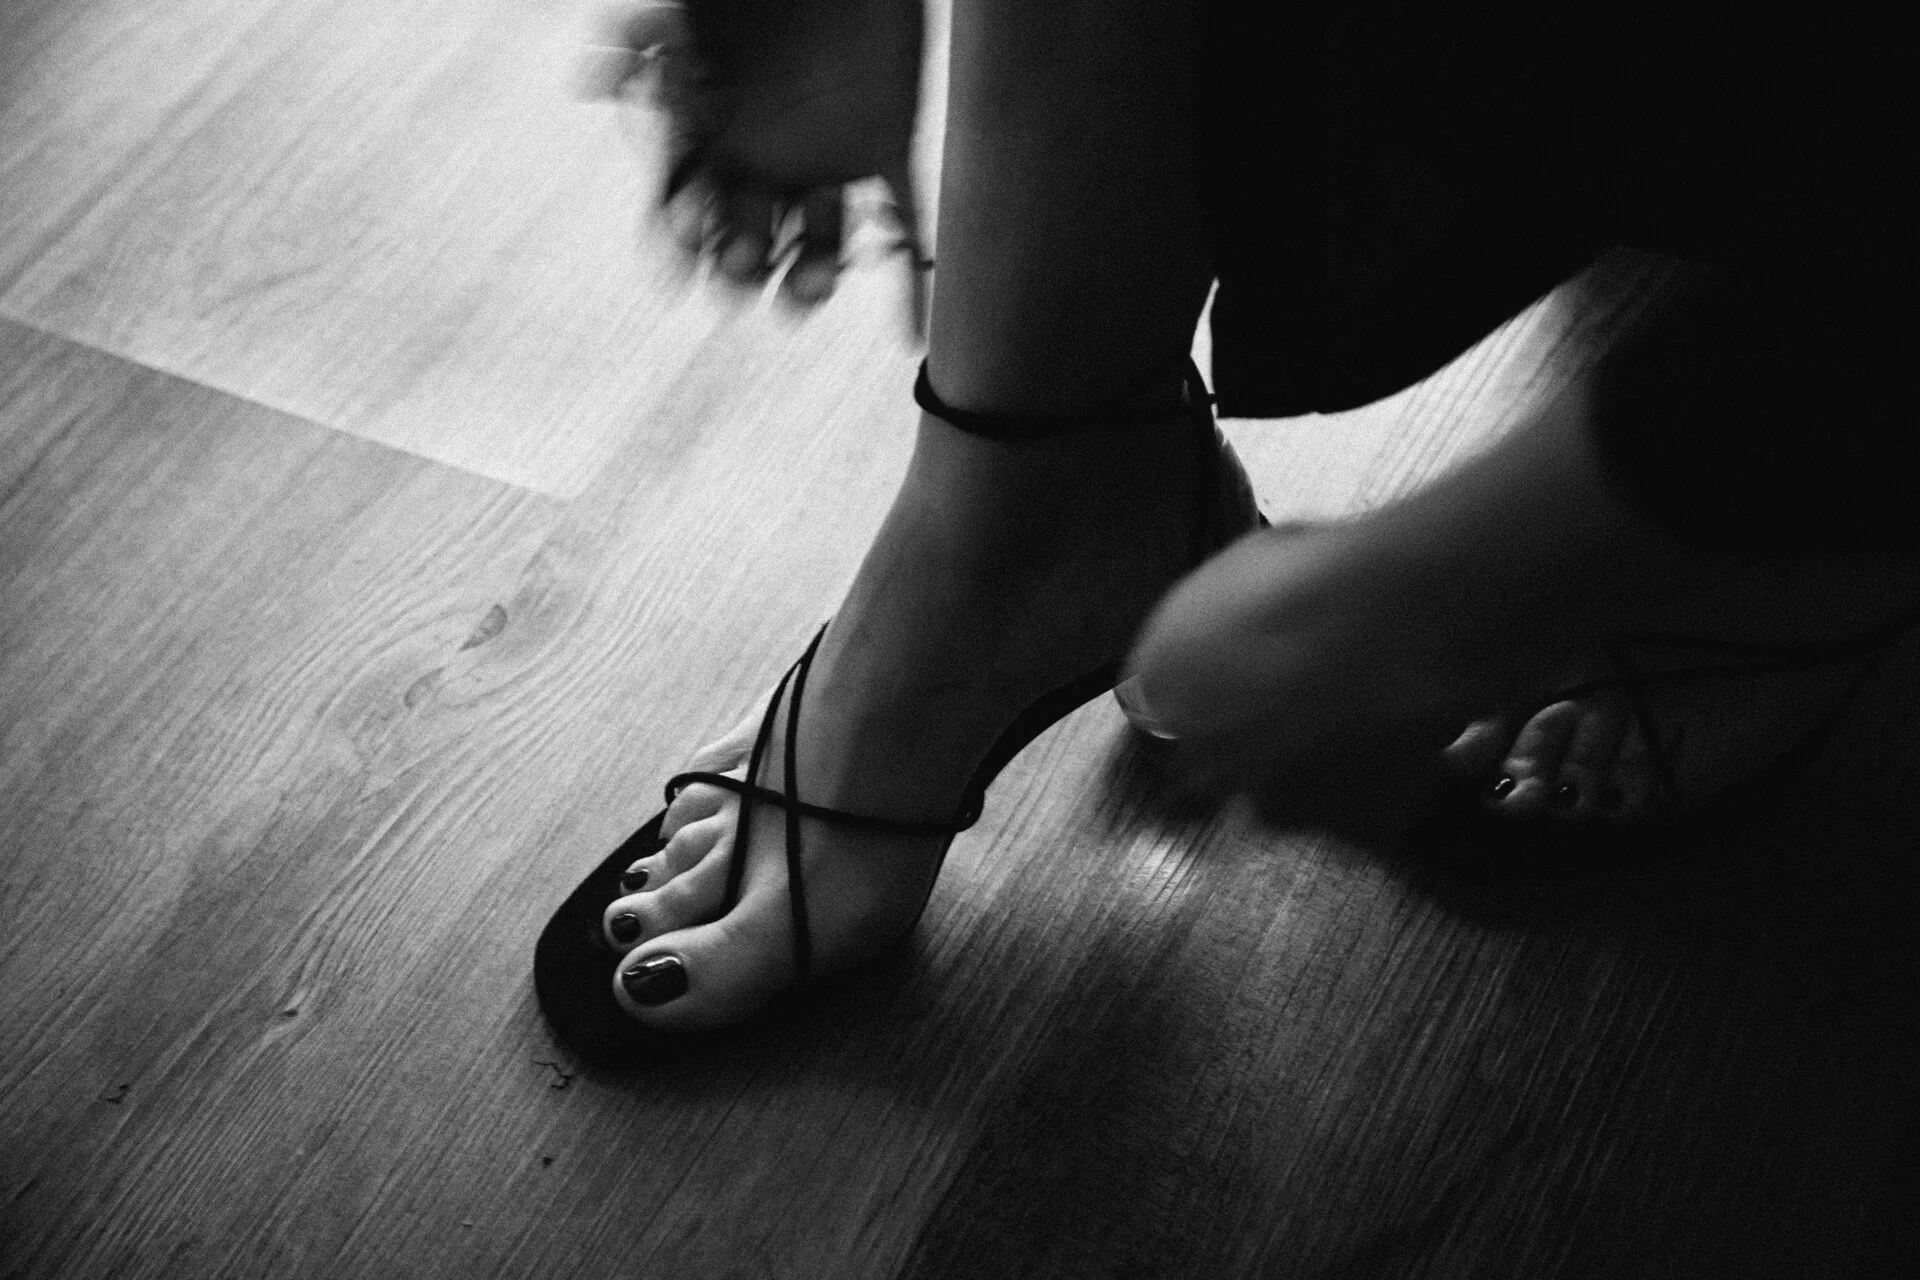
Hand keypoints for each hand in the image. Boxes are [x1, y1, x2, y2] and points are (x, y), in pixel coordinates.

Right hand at [588, 1, 927, 327]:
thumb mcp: (695, 16)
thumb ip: (653, 49)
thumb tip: (592, 78)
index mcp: (718, 133)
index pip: (686, 203)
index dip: (678, 241)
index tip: (672, 276)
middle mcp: (767, 160)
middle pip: (749, 237)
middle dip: (742, 261)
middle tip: (739, 270)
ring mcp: (827, 162)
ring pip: (817, 245)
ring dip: (809, 278)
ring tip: (805, 293)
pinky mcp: (886, 150)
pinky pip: (903, 226)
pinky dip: (910, 285)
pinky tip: (908, 334)